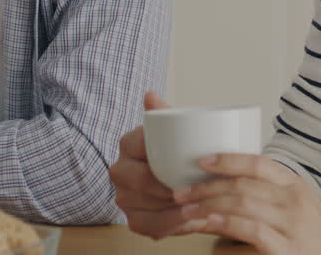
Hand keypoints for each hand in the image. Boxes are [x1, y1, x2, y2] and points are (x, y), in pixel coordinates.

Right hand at [109, 92, 201, 238]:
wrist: (181, 182)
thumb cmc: (176, 154)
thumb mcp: (175, 132)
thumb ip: (165, 114)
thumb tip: (150, 95)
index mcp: (127, 144)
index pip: (139, 145)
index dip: (160, 154)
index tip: (186, 160)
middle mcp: (120, 171)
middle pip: (140, 179)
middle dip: (168, 186)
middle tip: (197, 188)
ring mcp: (124, 197)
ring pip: (146, 205)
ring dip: (173, 208)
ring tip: (200, 206)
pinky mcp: (133, 220)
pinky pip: (149, 226)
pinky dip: (172, 225)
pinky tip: (190, 221)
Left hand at [173, 153, 320, 254]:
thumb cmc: (315, 236)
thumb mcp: (296, 205)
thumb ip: (266, 193)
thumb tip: (221, 188)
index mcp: (294, 184)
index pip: (257, 163)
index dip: (227, 159)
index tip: (200, 161)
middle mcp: (294, 200)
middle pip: (243, 185)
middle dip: (206, 187)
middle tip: (181, 192)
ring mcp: (292, 225)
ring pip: (243, 204)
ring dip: (209, 205)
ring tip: (187, 210)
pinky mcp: (288, 250)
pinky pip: (253, 230)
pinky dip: (228, 224)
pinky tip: (210, 223)